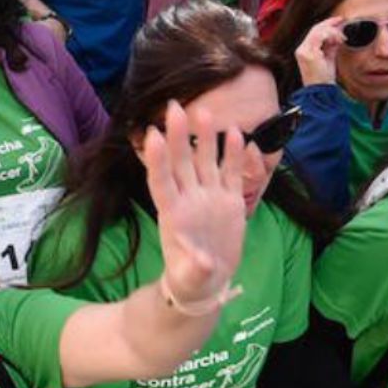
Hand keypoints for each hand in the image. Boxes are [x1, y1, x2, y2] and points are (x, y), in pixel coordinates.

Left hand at [143, 101, 249, 308]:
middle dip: (177, 136)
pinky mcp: (230, 200)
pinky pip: (232, 172)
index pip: (162, 181)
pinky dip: (233, 154)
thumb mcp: (191, 278)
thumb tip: (202, 263)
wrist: (209, 281)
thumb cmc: (191, 280)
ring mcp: (210, 197)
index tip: (151, 135)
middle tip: (174, 106)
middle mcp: (190, 199)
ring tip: (206, 112)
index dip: (157, 159)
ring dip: (205, 137)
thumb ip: (195, 268)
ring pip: (206, 161)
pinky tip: (236, 133)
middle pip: (182, 162)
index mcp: (173, 214)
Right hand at [295, 16, 344, 85]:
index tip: (338, 21)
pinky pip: (320, 37)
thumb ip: (331, 46)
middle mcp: (301, 50)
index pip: (314, 32)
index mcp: (304, 50)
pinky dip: (331, 36)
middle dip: (330, 23)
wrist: (321, 92)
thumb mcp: (329, 58)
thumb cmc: (325, 79)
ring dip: (332, 31)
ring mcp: (303, 51)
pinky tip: (338, 41)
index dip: (327, 24)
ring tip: (342, 38)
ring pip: (318, 31)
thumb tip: (337, 36)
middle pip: (315, 29)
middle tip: (342, 20)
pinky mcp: (308, 54)